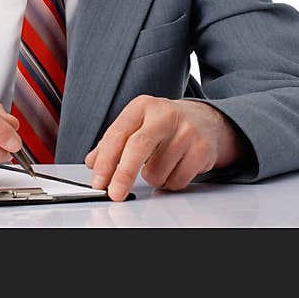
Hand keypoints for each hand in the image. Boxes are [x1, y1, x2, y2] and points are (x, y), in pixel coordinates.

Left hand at [84, 96, 243, 200]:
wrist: (205, 120)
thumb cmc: (164, 123)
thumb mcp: (137, 124)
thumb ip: (113, 142)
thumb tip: (93, 162)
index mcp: (142, 106)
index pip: (118, 134)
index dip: (105, 161)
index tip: (98, 181)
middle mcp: (164, 114)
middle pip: (138, 147)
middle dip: (123, 175)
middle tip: (115, 193)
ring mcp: (186, 131)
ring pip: (157, 171)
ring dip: (153, 178)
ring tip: (160, 164)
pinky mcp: (202, 149)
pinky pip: (177, 180)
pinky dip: (170, 182)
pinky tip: (176, 167)